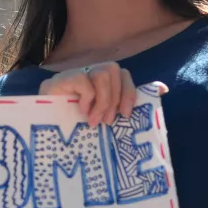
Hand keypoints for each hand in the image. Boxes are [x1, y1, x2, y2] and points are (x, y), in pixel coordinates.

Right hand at [38, 61, 166, 124]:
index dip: (130, 92)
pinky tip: (80, 111)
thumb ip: (128, 103)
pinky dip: (87, 98)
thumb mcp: (106, 119)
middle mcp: (88, 75)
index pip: (124, 75)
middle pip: (115, 71)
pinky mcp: (60, 80)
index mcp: (101, 84)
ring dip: (103, 100)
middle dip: (115, 99)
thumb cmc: (77, 131)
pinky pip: (84, 79)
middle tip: (106, 122)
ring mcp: (74, 76)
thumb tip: (163, 89)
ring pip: (103, 72)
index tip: (126, 115)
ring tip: (93, 120)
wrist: (44, 137)